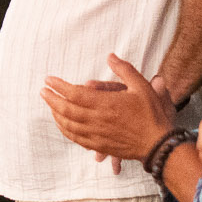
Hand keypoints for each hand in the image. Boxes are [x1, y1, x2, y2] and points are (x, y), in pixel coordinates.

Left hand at [40, 53, 176, 171]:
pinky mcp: (99, 145)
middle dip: (51, 99)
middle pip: (66, 109)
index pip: (74, 93)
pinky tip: (62, 123)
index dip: (58, 86)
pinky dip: (64, 129)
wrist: (159, 144)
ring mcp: (96, 134)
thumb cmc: (152, 114)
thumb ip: (124, 70)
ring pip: (68, 124)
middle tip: (43, 91)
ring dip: (56, 113)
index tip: (48, 80)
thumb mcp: (142, 87)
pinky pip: (75, 138)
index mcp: (106, 104)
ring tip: (50, 104)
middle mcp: (97, 120)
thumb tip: (110, 56)